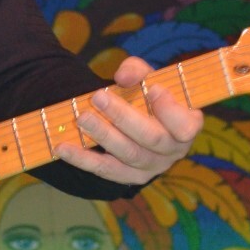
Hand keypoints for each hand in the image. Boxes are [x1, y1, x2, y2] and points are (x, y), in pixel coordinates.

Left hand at [54, 55, 202, 186]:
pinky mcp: (127, 177)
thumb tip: (123, 76)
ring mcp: (150, 167)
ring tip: (81, 118)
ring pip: (127, 154)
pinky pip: (104, 170)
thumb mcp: (148, 78)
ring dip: (102, 135)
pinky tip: (63, 148)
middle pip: (151, 138)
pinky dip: (82, 159)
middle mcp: (172, 151)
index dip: (170, 110)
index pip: (186, 126)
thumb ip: (138, 71)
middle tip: (98, 97)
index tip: (152, 89)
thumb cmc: (148, 97)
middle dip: (123, 117)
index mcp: (187, 126)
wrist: (138, 122)